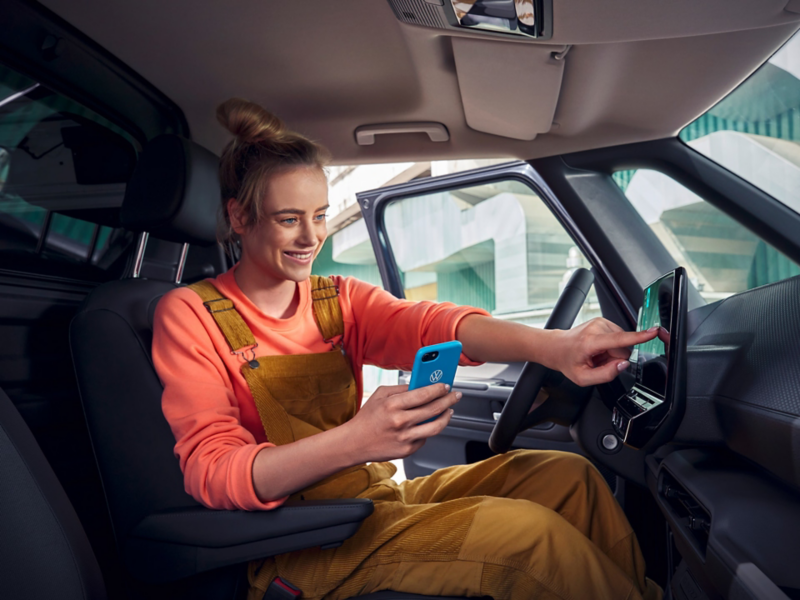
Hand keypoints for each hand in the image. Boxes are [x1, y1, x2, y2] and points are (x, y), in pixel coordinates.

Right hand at [346, 384, 461, 461]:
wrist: (354, 443)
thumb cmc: (366, 418)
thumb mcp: (379, 395)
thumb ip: (400, 389)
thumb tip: (421, 385)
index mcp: (392, 405)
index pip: (423, 394)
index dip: (438, 389)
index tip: (446, 385)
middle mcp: (400, 421)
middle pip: (433, 409)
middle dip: (448, 400)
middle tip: (455, 395)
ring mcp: (404, 438)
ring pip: (435, 427)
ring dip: (446, 417)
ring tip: (449, 411)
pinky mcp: (406, 451)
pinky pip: (425, 438)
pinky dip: (429, 430)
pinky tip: (429, 424)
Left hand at [546, 318, 658, 386]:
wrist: (556, 347)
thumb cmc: (567, 361)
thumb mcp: (582, 378)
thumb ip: (606, 375)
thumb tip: (623, 365)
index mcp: (591, 341)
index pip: (620, 339)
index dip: (639, 337)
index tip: (653, 332)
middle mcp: (596, 328)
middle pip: (623, 348)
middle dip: (614, 359)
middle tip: (597, 361)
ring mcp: (600, 323)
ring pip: (621, 344)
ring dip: (611, 353)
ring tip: (595, 355)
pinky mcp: (604, 322)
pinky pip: (617, 339)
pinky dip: (609, 347)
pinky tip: (597, 349)